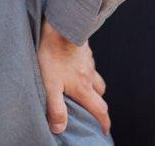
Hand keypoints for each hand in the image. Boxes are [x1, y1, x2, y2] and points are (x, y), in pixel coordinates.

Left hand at [37, 18, 108, 134]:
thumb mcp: (50, 84)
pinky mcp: (83, 49)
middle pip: (100, 94)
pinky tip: (73, 64)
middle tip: (91, 109)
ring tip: (81, 87)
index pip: (100, 110)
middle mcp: (90, 76)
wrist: (61, 26)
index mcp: (83, 88)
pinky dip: (85, 67)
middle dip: (98, 104)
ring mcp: (88, 61)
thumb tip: (59, 128)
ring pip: (95, 77)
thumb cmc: (53, 54)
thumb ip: (55, 107)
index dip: (103, 122)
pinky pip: (88, 62)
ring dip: (92, 84)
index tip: (104, 130)